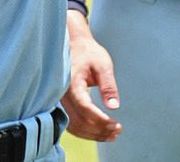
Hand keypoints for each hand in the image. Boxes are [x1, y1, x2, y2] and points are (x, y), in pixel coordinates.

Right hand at [62, 11, 121, 142]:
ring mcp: (61, 100)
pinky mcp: (64, 104)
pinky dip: (86, 132)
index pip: (84, 107)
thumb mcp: (103, 65)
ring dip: (93, 134)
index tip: (116, 123)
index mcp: (72, 83)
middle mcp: (63, 94)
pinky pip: (72, 123)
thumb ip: (108, 86)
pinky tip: (100, 132)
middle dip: (99, 130)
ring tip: (112, 135)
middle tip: (118, 130)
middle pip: (79, 121)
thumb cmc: (89, 53)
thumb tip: (114, 107)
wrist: (75, 44)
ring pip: (74, 126)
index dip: (100, 119)